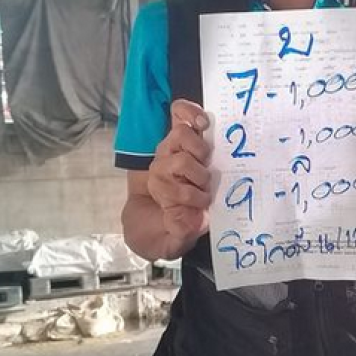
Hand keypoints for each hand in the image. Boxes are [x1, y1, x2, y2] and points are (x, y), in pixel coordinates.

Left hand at [147, 99, 212, 245]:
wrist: (148, 217)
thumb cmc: (161, 229)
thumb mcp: (167, 243)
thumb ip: (179, 236)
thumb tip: (201, 220)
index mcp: (159, 190)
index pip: (172, 187)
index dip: (188, 196)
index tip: (200, 206)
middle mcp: (162, 165)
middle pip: (181, 160)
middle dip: (199, 176)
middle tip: (206, 187)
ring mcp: (171, 147)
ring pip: (182, 135)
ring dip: (201, 150)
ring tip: (208, 163)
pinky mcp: (180, 134)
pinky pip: (179, 113)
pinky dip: (190, 112)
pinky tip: (204, 123)